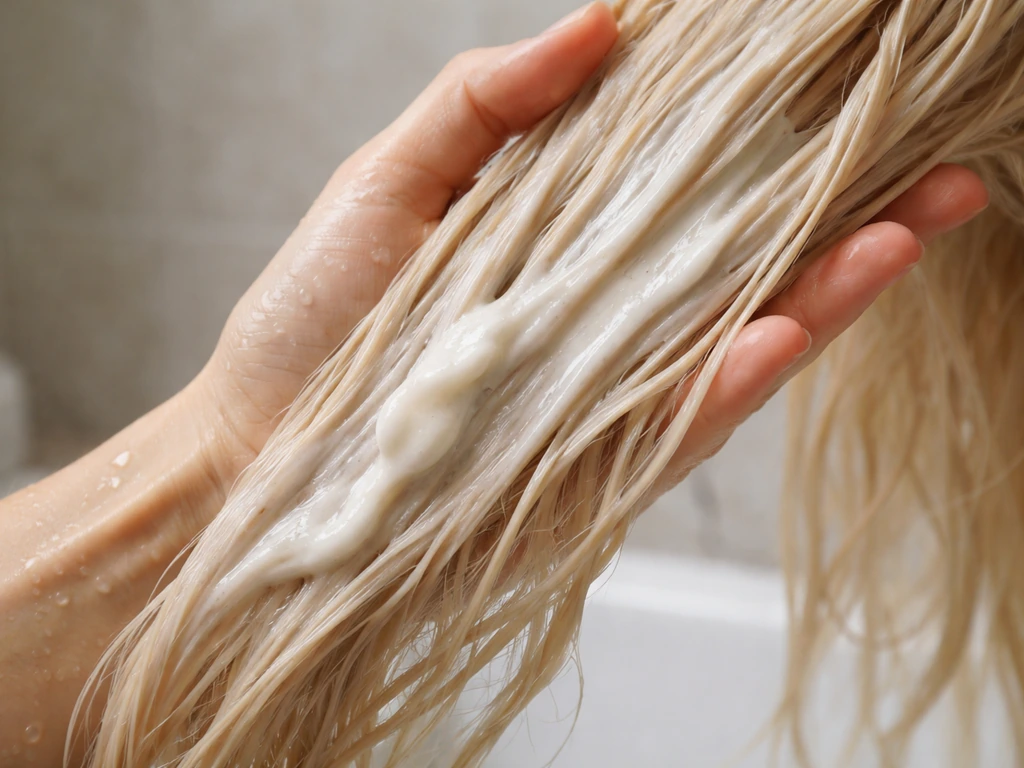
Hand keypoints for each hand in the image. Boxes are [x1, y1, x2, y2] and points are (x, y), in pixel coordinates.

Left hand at [192, 0, 987, 498]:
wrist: (260, 451)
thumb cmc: (314, 315)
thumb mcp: (391, 178)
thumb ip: (487, 101)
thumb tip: (606, 18)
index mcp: (568, 242)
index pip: (693, 187)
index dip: (774, 144)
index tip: (842, 92)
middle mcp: (604, 316)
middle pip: (744, 264)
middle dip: (846, 217)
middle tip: (940, 166)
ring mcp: (606, 393)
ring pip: (737, 341)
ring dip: (829, 291)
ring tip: (911, 225)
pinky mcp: (593, 468)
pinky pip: (677, 422)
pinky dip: (734, 379)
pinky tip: (794, 328)